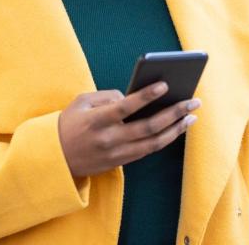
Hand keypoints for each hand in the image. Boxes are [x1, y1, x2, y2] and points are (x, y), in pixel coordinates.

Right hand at [57, 82, 199, 177]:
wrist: (55, 159)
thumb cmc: (68, 123)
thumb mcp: (81, 102)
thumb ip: (107, 96)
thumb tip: (132, 96)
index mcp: (97, 120)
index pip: (126, 107)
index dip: (146, 96)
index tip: (164, 85)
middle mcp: (110, 139)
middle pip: (148, 127)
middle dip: (174, 113)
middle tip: (193, 102)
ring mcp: (117, 154)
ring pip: (154, 142)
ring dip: (176, 129)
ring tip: (191, 116)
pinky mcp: (121, 162)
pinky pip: (148, 150)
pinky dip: (165, 139)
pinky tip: (176, 128)